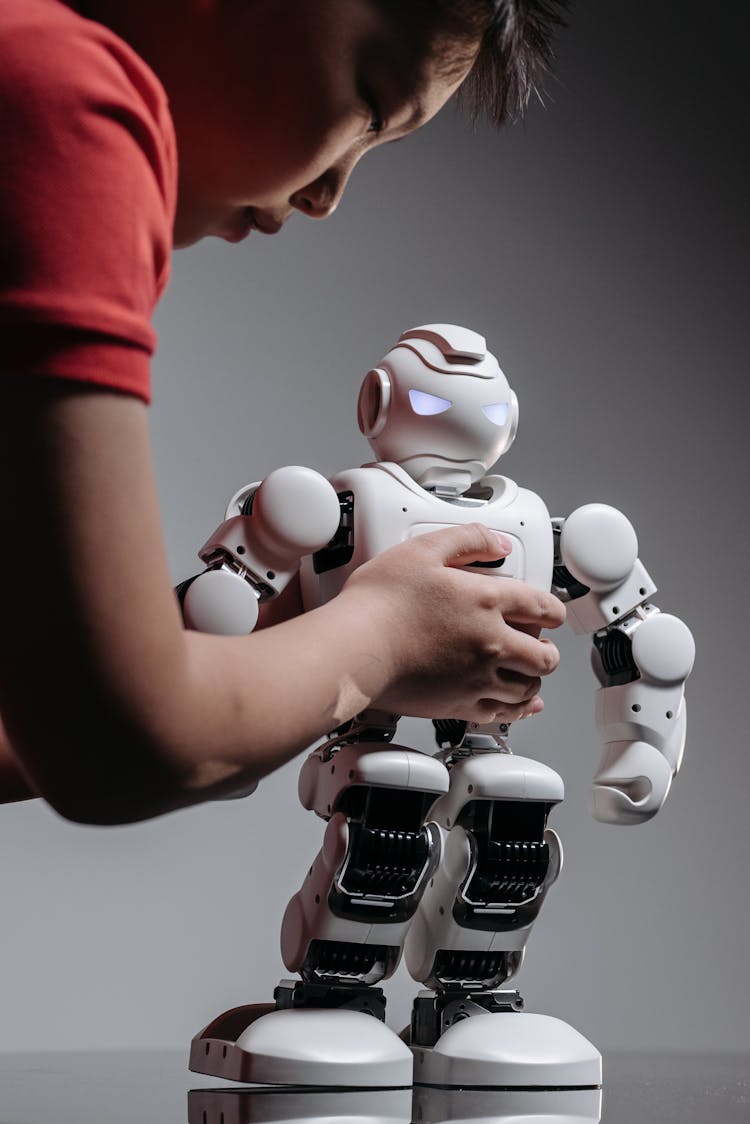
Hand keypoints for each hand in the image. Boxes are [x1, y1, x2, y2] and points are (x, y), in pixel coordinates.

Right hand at [338, 523, 565, 722]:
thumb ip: (466, 540)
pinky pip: (504, 714)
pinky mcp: (459, 706)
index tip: (550, 612)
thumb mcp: (422, 551)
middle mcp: (491, 644)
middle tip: (540, 643)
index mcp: (486, 602)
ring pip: (529, 687)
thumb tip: (496, 543)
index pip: (543, 607)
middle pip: (545, 655)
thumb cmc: (378, 604)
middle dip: (547, 648)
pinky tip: (520, 706)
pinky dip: (518, 709)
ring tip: (528, 672)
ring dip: (534, 678)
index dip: (553, 609)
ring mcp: (477, 678)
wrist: (354, 651)